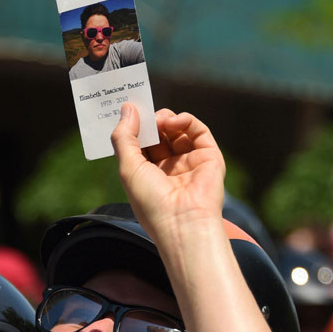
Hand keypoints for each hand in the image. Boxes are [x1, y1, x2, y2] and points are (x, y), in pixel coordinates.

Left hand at [110, 104, 225, 239]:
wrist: (183, 222)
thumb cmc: (152, 202)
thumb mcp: (127, 168)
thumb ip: (124, 137)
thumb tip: (127, 108)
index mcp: (147, 175)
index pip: (140, 144)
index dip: (133, 127)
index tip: (126, 111)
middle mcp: (169, 169)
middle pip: (158, 134)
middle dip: (149, 121)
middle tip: (142, 112)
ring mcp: (189, 162)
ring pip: (177, 130)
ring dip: (165, 119)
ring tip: (159, 120)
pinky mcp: (208, 157)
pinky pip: (198, 131)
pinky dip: (186, 120)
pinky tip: (174, 121)